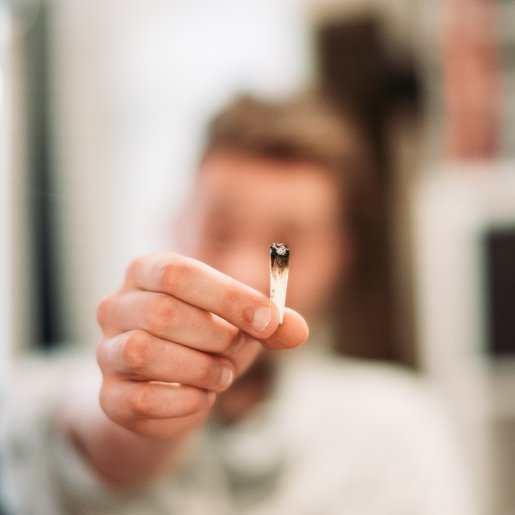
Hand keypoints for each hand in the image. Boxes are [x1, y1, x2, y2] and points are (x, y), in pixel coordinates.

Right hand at [96, 252, 308, 439]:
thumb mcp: (242, 323)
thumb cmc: (207, 340)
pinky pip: (142, 399)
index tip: (268, 320)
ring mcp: (106, 351)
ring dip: (201, 368)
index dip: (228, 297)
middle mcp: (117, 305)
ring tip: (222, 373)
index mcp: (147, 271)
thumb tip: (296, 329)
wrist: (173, 388)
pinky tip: (202, 397)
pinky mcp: (109, 396)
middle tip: (239, 349)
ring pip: (145, 352)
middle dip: (216, 336)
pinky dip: (185, 401)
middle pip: (163, 312)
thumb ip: (270, 324)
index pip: (179, 273)